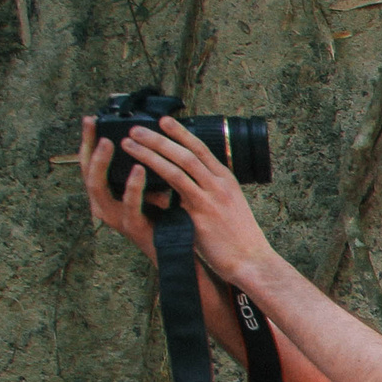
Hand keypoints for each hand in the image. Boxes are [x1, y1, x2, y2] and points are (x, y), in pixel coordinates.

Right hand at [79, 116, 159, 261]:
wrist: (175, 249)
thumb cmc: (162, 218)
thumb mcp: (149, 189)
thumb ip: (143, 170)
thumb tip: (149, 141)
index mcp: (106, 193)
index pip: (90, 162)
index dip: (88, 140)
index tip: (90, 119)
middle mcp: (102, 204)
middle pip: (86, 171)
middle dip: (88, 145)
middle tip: (92, 124)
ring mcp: (114, 216)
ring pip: (98, 186)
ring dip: (102, 163)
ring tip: (109, 142)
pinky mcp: (131, 225)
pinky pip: (129, 203)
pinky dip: (133, 185)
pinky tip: (138, 169)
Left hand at [113, 114, 274, 283]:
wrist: (252, 261)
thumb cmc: (240, 240)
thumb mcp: (230, 208)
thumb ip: (211, 194)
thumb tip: (188, 186)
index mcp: (227, 181)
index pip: (202, 149)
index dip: (181, 133)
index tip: (164, 120)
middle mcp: (219, 184)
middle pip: (186, 152)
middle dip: (159, 137)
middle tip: (137, 128)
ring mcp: (209, 197)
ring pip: (176, 165)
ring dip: (150, 150)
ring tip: (129, 142)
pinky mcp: (199, 212)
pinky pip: (172, 186)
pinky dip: (153, 173)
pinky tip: (136, 169)